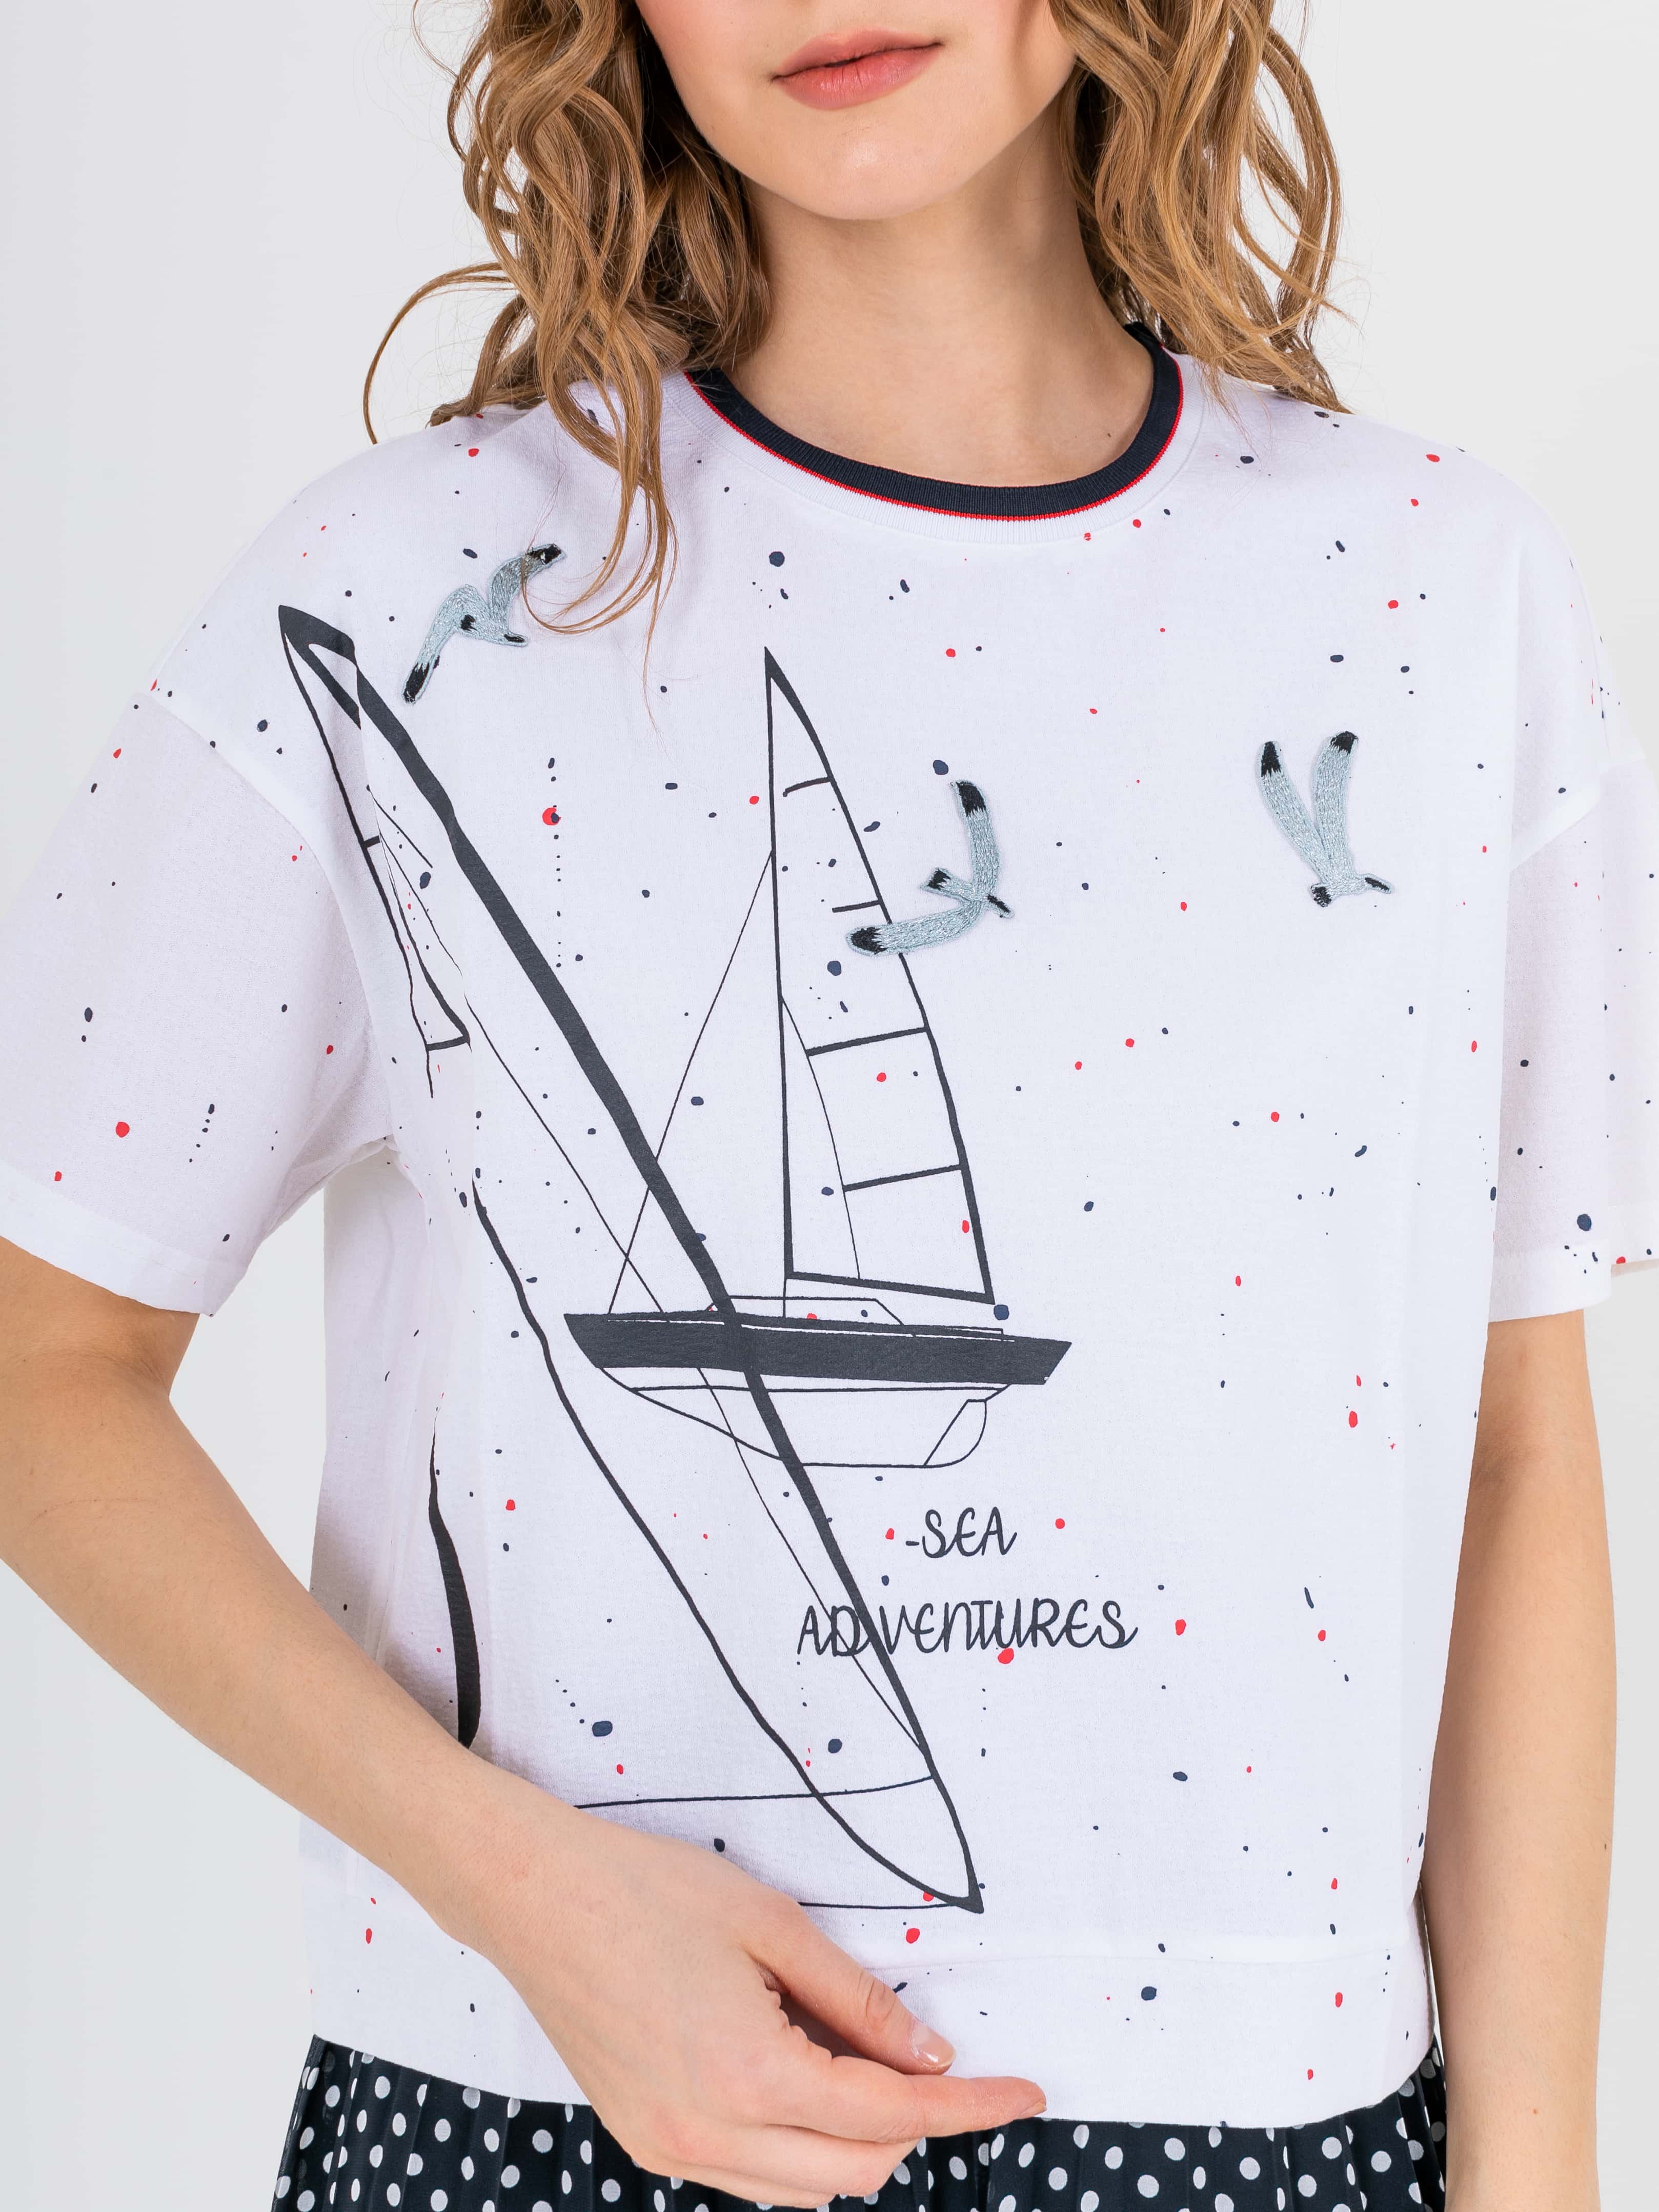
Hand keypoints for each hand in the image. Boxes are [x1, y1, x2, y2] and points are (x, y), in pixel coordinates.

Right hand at [463, 1781, 1045, 2205]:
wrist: (533, 1898)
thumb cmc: (645, 1892)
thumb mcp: (771, 1926)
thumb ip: (859, 2002)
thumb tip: (928, 2059)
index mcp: (749, 2077)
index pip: (892, 2119)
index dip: (970, 2108)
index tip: (1026, 2094)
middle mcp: (709, 2136)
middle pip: (856, 2172)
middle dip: (915, 2127)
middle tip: (939, 2062)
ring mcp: (671, 2150)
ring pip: (804, 2191)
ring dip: (856, 2142)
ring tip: (862, 2058)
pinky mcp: (648, 2142)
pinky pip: (751, 2178)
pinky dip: (798, 2145)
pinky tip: (801, 2075)